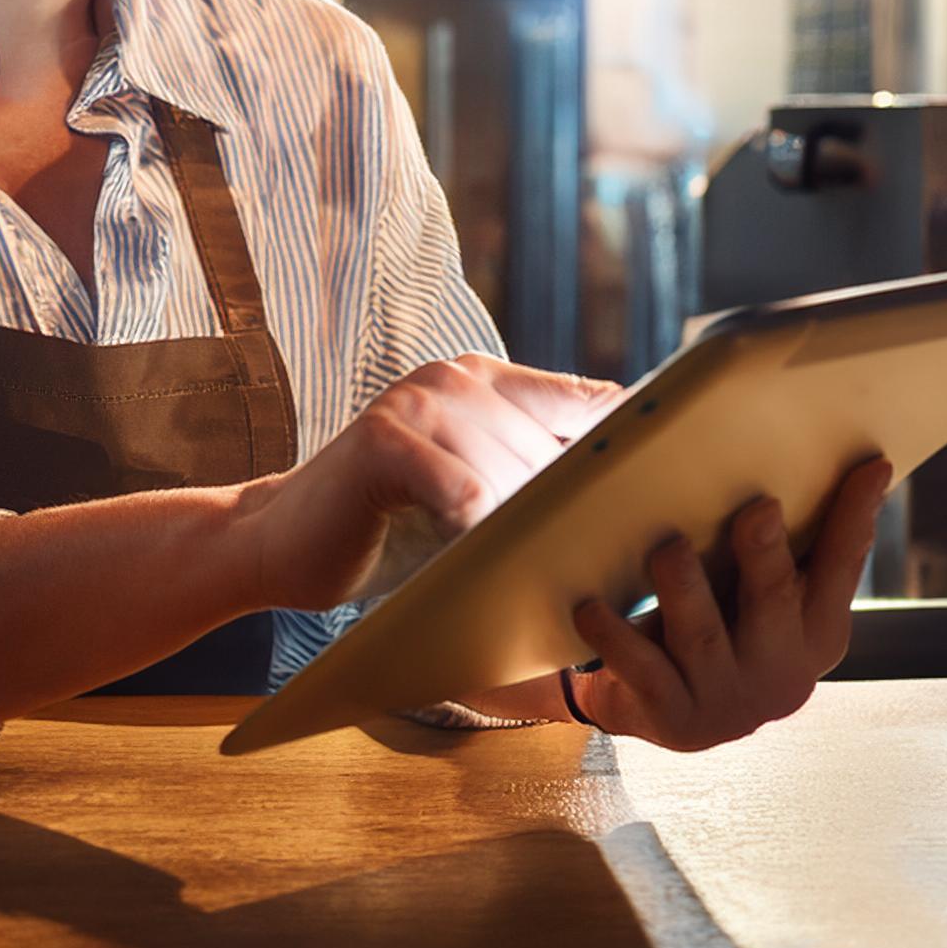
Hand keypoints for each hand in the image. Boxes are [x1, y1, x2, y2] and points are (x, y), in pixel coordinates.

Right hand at [235, 352, 623, 613]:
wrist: (280, 542)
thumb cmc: (386, 529)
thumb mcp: (472, 489)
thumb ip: (531, 470)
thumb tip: (633, 496)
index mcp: (483, 378)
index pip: (587, 402)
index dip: (629, 448)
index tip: (666, 493)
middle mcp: (452, 376)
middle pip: (556, 454)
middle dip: (569, 517)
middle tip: (575, 567)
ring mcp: (414, 401)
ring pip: (514, 477)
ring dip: (520, 535)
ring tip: (514, 571)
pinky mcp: (383, 440)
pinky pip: (465, 494)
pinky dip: (476, 536)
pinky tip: (461, 557)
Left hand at [561, 454, 893, 750]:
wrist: (656, 708)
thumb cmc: (717, 625)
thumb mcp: (754, 592)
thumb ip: (778, 546)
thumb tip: (782, 451)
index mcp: (815, 632)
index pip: (840, 566)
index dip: (856, 517)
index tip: (871, 464)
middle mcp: (782, 671)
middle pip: (775, 602)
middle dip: (767, 555)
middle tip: (759, 508)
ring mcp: (728, 700)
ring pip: (703, 634)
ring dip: (685, 588)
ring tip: (668, 550)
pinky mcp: (673, 717)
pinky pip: (641, 667)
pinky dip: (614, 634)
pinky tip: (590, 607)